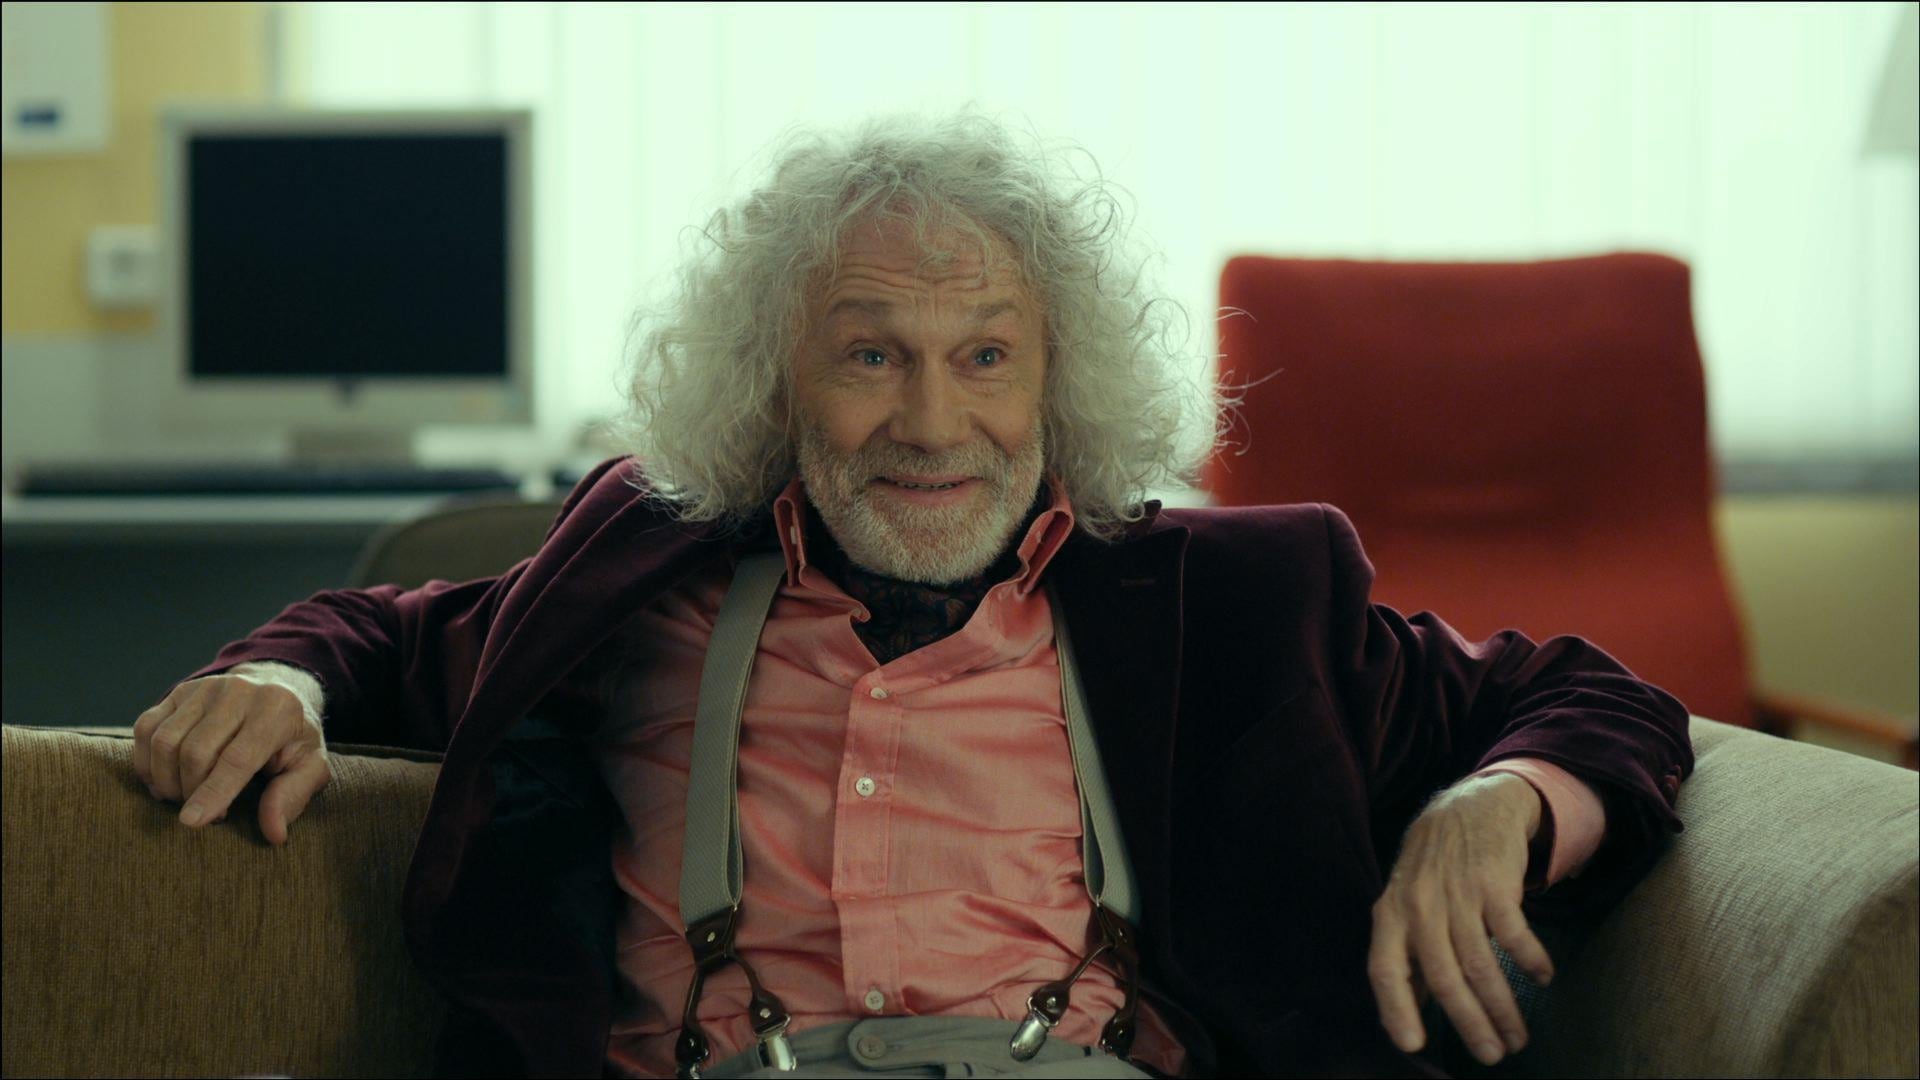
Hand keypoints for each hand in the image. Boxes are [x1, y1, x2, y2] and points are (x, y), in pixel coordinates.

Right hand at [132, 673, 331, 844]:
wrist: (277, 688)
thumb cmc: (292, 737)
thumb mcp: (310, 764)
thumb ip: (293, 795)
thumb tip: (274, 832)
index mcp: (277, 709)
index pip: (237, 758)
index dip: (212, 793)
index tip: (190, 822)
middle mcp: (238, 692)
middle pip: (195, 752)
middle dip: (191, 793)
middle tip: (207, 814)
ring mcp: (204, 688)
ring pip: (165, 742)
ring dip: (166, 780)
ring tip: (185, 797)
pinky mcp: (179, 692)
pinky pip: (145, 728)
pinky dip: (147, 762)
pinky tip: (163, 780)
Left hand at [1368, 772, 1553, 1066]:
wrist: (1471, 806)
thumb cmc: (1434, 866)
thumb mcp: (1407, 903)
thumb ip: (1407, 952)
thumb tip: (1411, 1009)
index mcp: (1390, 914)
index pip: (1384, 969)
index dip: (1396, 1008)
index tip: (1413, 1045)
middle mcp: (1419, 906)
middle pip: (1443, 977)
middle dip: (1469, 1023)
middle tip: (1492, 1055)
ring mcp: (1456, 894)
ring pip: (1480, 965)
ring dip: (1502, 1007)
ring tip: (1518, 1035)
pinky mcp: (1493, 883)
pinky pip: (1514, 934)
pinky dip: (1530, 960)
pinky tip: (1543, 977)